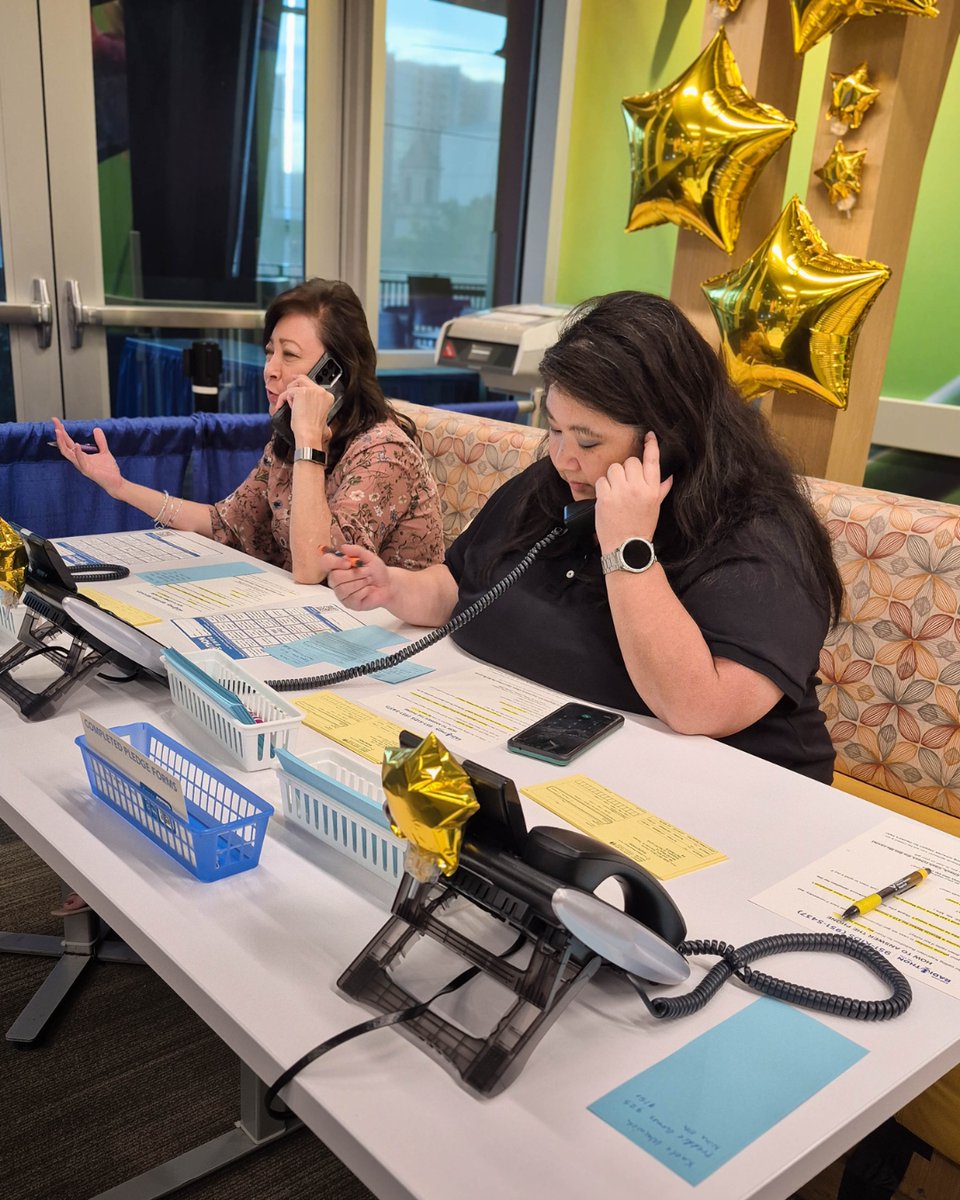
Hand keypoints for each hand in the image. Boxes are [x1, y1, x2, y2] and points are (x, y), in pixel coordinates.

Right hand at [51, 417, 123, 497]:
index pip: (68, 442)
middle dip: (59, 434)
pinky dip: (78, 453)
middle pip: (64, 446)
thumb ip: (100, 441)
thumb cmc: (108, 470)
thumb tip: (96, 428)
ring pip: (68, 454)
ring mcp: (81, 466)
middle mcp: (78, 460)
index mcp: (80, 455)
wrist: (116, 483)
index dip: (62, 431)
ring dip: (62, 442)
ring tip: (59, 431)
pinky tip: (76, 445)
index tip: (56, 420)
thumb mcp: (104, 452)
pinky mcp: (88, 471)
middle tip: (54, 422)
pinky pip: (80, 461)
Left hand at [280, 374, 336, 451]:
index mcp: (328, 397)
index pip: (314, 386)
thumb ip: (320, 413)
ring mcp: (311, 390)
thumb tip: (321, 422)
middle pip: (304, 379)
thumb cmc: (314, 430)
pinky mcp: (301, 392)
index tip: (297, 390)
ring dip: (288, 393)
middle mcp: (321, 391)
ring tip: (286, 403)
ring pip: (295, 384)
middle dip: (294, 385)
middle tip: (288, 389)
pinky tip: (281, 406)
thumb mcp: (322, 420)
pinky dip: (282, 399)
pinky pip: (287, 392)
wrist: (309, 434)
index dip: (304, 388)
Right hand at [320, 544, 391, 610]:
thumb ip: (357, 550)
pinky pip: (353, 597)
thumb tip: (343, 547)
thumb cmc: (376, 571)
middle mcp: (336, 580)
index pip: (326, 562)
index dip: (335, 562)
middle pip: (335, 577)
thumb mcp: (369, 557)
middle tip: (367, 572)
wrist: (388, 584)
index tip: (349, 562)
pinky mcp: (349, 603)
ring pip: (344, 588)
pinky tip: (369, 590)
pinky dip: (365, 591)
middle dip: (355, 574)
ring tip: (368, 580)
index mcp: (338, 566)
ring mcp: (341, 593)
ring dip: (361, 582)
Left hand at [594, 430, 672, 550]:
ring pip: (614, 468)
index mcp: (652, 490)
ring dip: (613, 477)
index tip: (648, 435)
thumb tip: (669, 476)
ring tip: (616, 491)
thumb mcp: (655, 508)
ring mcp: (621, 492)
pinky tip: (607, 498)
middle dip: (626, 470)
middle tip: (625, 484)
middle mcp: (638, 488)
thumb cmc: (641, 527)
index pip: (652, 461)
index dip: (651, 446)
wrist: (625, 547)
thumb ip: (661, 489)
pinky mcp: (605, 498)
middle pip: (630, 461)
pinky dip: (602, 487)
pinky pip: (602, 480)